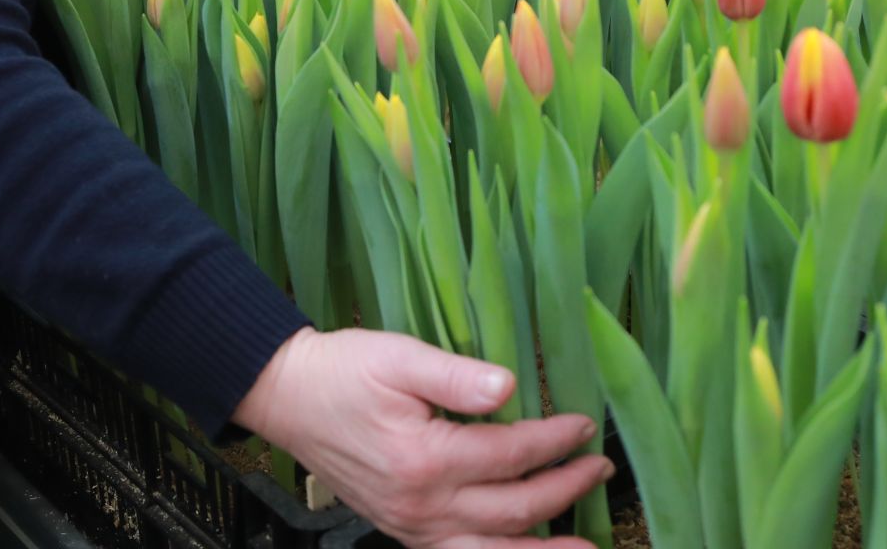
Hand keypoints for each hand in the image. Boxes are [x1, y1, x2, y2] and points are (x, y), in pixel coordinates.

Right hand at [232, 327, 611, 548]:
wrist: (287, 396)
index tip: (583, 424)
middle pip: (513, 511)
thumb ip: (456, 376)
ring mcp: (410, 525)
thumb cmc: (342, 371)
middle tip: (600, 469)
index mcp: (426, 459)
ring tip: (585, 548)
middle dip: (564, 491)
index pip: (511, 454)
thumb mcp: (398, 356)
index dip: (555, 441)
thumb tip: (510, 387)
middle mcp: (421, 506)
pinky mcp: (402, 530)